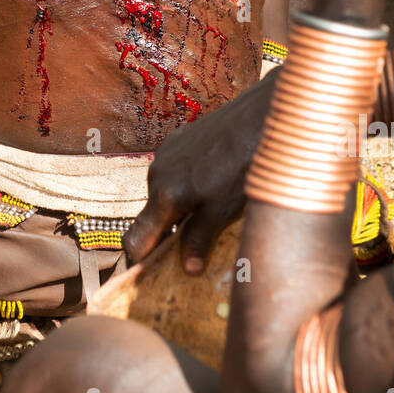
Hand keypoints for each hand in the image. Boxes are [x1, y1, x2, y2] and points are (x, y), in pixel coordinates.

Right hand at [125, 71, 274, 272]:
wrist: (258, 119)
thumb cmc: (243, 167)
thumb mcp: (223, 212)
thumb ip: (199, 239)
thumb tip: (186, 269)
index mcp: (164, 196)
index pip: (135, 239)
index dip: (139, 260)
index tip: (151, 273)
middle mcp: (157, 174)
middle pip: (151, 217)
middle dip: (168, 234)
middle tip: (195, 248)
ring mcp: (166, 155)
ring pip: (164, 194)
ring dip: (180, 209)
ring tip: (212, 212)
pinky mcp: (178, 141)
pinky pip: (173, 173)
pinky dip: (186, 187)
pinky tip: (215, 184)